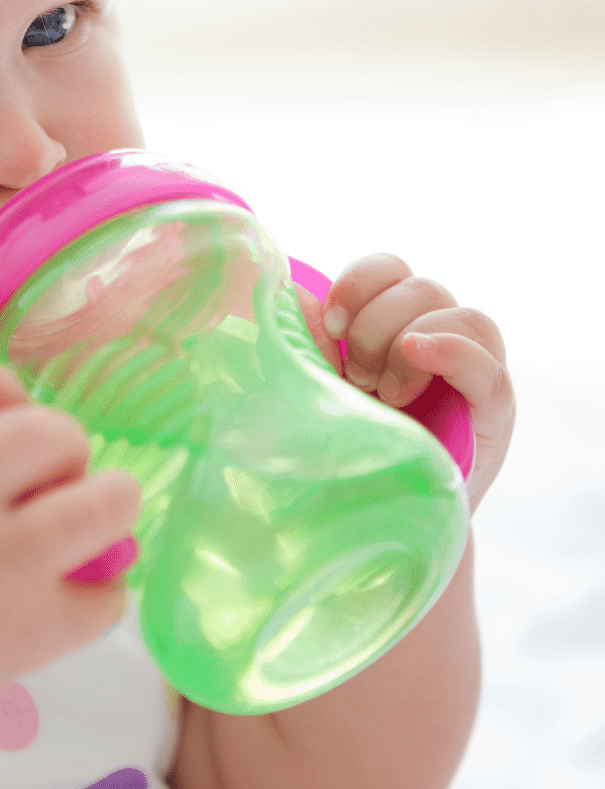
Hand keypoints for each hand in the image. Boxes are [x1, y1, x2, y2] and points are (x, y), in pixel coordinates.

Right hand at [0, 354, 141, 721]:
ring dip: (113, 502)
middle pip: (48, 431)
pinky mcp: (29, 630)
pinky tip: (75, 597)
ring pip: (102, 504)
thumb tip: (18, 415)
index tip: (9, 421)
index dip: (5, 391)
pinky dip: (101, 595)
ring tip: (99, 520)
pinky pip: (107, 594)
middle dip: (68, 445)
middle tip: (59, 478)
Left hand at [304, 253, 514, 513]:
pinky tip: (417, 353)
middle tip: (355, 377)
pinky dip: (452, 351)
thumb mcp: (319, 389)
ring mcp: (470, 372)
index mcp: (392, 324)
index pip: (389, 270)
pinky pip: (487, 365)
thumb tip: (294, 295)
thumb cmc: (341, 445)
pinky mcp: (493, 410)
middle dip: (374, 326)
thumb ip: (309, 344)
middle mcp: (436, 338)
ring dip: (406, 345)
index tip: (328, 325)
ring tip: (384, 395)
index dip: (358, 283)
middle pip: (420, 288)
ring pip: (458, 315)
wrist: (374, 518)